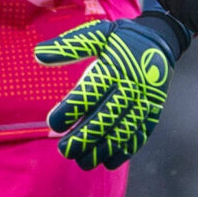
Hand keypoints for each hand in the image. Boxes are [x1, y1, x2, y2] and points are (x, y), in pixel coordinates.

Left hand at [36, 7, 187, 169]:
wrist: (159, 41)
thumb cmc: (120, 39)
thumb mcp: (96, 34)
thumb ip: (68, 46)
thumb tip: (38, 55)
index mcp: (115, 66)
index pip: (90, 91)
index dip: (71, 110)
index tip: (53, 124)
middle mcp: (132, 85)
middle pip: (107, 116)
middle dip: (85, 137)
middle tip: (64, 150)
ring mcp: (145, 100)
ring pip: (123, 130)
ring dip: (103, 149)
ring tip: (82, 161)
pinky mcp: (153, 111)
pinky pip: (140, 134)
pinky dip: (125, 150)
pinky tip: (108, 162)